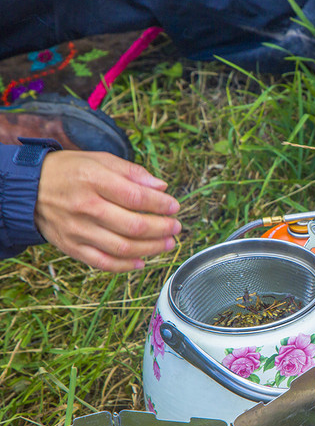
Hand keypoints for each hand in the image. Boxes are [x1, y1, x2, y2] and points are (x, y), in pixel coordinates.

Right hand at [34, 150, 181, 271]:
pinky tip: (142, 261)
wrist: (28, 189)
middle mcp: (85, 207)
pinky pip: (103, 263)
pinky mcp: (71, 247)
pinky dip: (126, 266)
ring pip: (122, 247)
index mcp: (94, 180)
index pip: (136, 197)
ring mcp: (78, 230)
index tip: (174, 206)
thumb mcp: (100, 160)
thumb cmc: (70, 172)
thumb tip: (161, 187)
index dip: (161, 204)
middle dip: (162, 228)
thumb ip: (132, 172)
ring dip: (151, 248)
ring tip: (167, 243)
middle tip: (176, 227)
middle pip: (133, 225)